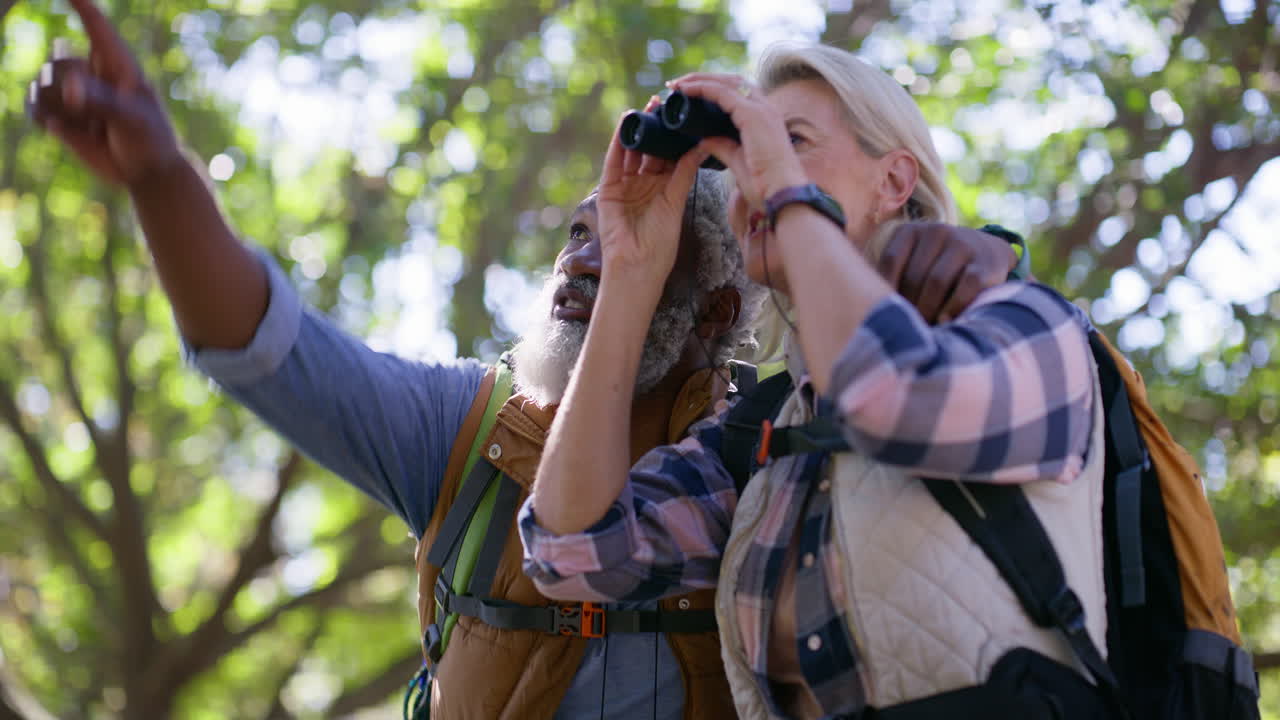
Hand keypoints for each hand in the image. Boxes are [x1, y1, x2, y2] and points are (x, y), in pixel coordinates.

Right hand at [26, 0, 181, 188]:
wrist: (147, 173)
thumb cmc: (151, 139)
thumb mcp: (132, 119)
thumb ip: (102, 101)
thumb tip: (68, 87)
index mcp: (117, 64)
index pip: (96, 26)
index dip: (80, 4)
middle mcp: (92, 73)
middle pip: (58, 61)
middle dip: (62, 82)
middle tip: (84, 109)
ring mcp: (75, 94)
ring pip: (42, 83)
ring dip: (51, 103)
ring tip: (81, 124)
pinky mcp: (63, 116)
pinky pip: (36, 107)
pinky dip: (41, 117)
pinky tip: (59, 129)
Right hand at [596, 97, 705, 291]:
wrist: (638, 266)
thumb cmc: (660, 244)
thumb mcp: (675, 201)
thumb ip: (684, 173)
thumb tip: (700, 146)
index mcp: (662, 188)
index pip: (668, 155)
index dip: (675, 135)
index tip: (684, 115)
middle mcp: (643, 183)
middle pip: (650, 148)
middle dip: (657, 127)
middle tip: (667, 102)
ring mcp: (625, 185)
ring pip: (632, 150)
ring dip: (639, 128)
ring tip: (650, 105)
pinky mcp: (609, 188)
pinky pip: (614, 160)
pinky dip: (619, 141)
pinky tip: (627, 122)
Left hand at [665, 73, 806, 207]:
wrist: (782, 195)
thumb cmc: (765, 185)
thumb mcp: (737, 161)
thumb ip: (722, 147)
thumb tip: (703, 141)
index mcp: (764, 118)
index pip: (738, 92)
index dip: (713, 88)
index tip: (689, 93)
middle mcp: (765, 108)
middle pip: (732, 81)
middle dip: (704, 78)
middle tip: (679, 85)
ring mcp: (761, 109)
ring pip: (726, 82)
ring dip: (700, 79)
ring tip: (677, 84)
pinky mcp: (753, 115)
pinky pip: (721, 93)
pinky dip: (702, 88)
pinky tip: (686, 90)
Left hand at [877, 223, 1018, 322]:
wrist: (987, 251)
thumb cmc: (936, 265)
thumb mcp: (913, 260)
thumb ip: (892, 276)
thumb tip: (866, 307)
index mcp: (911, 231)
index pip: (891, 261)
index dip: (886, 290)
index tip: (886, 312)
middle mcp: (936, 231)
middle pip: (914, 277)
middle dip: (909, 306)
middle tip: (907, 326)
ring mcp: (962, 244)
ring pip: (937, 283)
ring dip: (928, 310)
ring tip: (923, 328)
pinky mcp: (984, 263)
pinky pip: (965, 288)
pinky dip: (953, 308)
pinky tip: (945, 321)